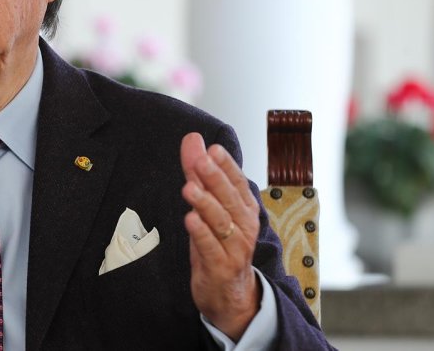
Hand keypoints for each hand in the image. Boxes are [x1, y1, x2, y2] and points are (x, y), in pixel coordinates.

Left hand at [180, 132, 261, 340]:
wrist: (229, 295)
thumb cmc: (219, 245)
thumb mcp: (207, 207)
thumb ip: (198, 173)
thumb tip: (192, 139)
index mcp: (244, 209)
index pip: (237, 182)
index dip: (226, 166)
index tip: (213, 149)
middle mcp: (244, 226)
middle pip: (230, 199)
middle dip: (215, 179)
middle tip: (201, 161)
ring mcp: (235, 248)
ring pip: (221, 222)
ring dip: (206, 204)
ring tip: (189, 187)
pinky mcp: (221, 267)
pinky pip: (211, 248)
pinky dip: (201, 234)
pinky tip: (190, 219)